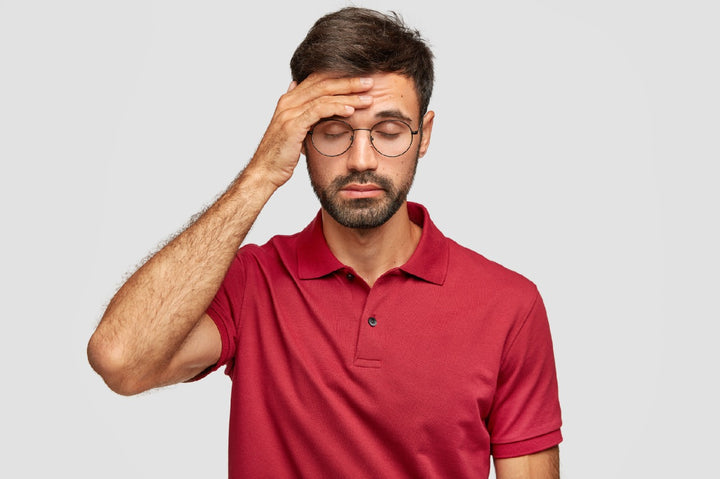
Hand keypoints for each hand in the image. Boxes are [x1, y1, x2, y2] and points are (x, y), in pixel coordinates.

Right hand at [248, 73, 374, 187]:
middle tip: (370, 82)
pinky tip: (351, 110)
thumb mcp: (293, 131)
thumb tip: (308, 103)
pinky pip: (318, 110)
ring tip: (367, 98)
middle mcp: (288, 102)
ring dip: (348, 95)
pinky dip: (336, 108)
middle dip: (348, 82)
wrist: (264, 171)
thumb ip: (301, 115)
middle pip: (323, 83)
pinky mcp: (293, 125)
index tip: (361, 81)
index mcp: (289, 100)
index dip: (340, 77)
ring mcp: (290, 112)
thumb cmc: (280, 155)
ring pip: (324, 95)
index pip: (318, 80)